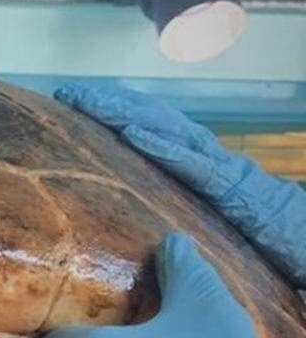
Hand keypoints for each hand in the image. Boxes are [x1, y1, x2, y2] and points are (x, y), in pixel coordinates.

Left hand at [54, 82, 305, 289]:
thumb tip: (143, 235)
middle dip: (111, 105)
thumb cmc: (267, 245)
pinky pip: (196, 164)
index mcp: (202, 169)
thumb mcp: (210, 231)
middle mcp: (210, 159)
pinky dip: (164, 147)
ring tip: (91, 103)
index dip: (116, 117)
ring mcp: (224, 170)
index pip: (153, 133)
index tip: (75, 107)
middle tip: (69, 92)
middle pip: (154, 123)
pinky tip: (133, 135)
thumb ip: (179, 226)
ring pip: (170, 132)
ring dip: (127, 115)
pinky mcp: (237, 189)